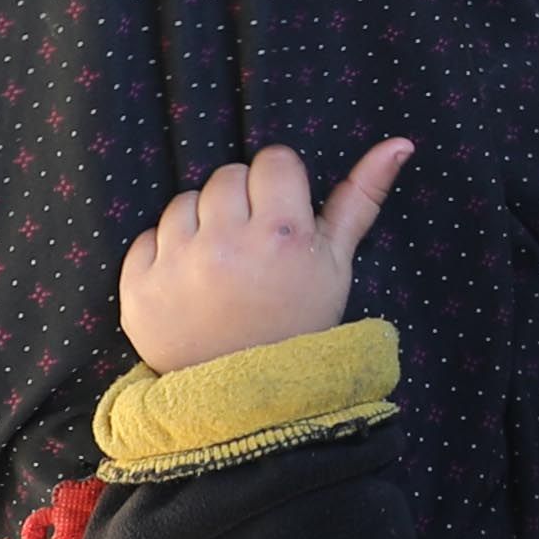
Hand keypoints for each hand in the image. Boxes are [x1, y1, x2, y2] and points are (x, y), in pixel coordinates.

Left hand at [121, 137, 409, 369]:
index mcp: (283, 235)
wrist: (249, 397)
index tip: (282, 217)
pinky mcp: (138, 287)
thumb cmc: (299, 322)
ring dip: (201, 224)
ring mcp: (177, 265)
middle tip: (252, 245)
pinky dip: (165, 253)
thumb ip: (362, 197)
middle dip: (241, 202)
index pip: (273, 160)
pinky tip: (189, 281)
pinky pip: (147, 237)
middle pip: (227, 176)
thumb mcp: (338, 264)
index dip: (280, 185)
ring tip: (221, 264)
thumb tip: (400, 142)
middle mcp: (227, 244)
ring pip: (184, 200)